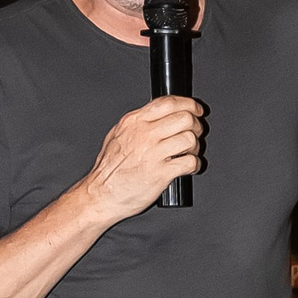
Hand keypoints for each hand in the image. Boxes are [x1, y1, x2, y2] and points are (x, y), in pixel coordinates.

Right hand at [82, 97, 205, 225]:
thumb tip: (157, 115)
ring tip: (189, 152)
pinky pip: (189, 162)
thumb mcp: (116, 135)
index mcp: (133, 122)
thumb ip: (136, 123)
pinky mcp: (161, 174)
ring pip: (189, 139)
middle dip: (196, 125)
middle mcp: (144, 135)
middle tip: (195, 132)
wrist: (101, 194)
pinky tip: (189, 167)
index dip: (189, 104)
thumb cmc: (108, 169)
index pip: (169, 102)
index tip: (195, 110)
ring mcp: (153, 154)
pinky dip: (195, 164)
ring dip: (195, 146)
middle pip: (184, 118)